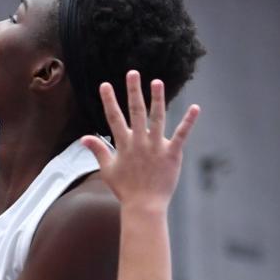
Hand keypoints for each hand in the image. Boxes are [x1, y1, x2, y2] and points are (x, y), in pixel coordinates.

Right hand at [81, 72, 199, 209]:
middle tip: (133, 73)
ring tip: (156, 82)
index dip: (109, 101)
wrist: (144, 206)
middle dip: (133, 91)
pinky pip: (182, 134)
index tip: (105, 85)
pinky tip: (195, 107)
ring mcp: (156, 146)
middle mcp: (139, 142)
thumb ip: (97, 151)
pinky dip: (189, 121)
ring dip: (157, 99)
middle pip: (135, 112)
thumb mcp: (107, 170)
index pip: (114, 118)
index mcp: (123, 145)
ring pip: (157, 118)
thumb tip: (84, 138)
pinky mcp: (172, 154)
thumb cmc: (125, 189)